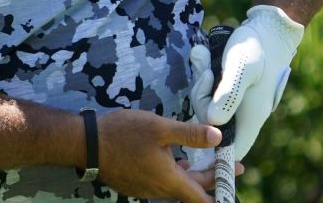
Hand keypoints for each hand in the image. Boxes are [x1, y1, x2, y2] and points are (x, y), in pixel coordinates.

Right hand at [93, 108, 221, 202]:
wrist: (86, 144)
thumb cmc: (122, 133)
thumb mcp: (159, 127)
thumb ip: (190, 134)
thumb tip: (218, 137)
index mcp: (169, 180)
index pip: (202, 198)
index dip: (222, 190)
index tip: (236, 176)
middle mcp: (159, 190)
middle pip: (193, 189)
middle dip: (213, 178)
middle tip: (231, 165)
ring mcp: (146, 189)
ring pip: (178, 186)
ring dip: (194, 176)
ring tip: (206, 163)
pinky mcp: (135, 184)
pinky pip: (162, 183)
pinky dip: (176, 174)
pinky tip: (176, 160)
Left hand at [188, 5, 303, 161]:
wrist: (267, 28)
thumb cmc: (256, 47)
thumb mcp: (241, 67)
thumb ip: (228, 94)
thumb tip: (213, 121)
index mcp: (250, 117)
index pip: (233, 150)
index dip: (214, 149)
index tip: (198, 127)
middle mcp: (244, 113)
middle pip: (212, 124)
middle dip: (201, 98)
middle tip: (205, 72)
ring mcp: (236, 101)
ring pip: (208, 104)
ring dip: (201, 83)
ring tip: (204, 56)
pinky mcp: (229, 89)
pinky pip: (209, 89)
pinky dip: (203, 74)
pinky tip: (204, 54)